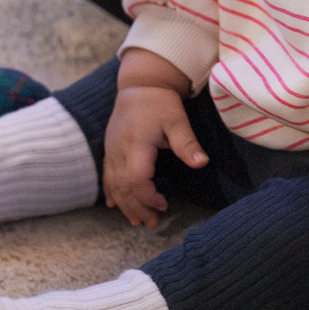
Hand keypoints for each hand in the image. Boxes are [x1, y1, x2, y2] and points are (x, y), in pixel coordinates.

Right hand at [102, 52, 208, 227]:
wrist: (139, 85)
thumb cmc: (159, 103)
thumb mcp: (177, 120)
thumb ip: (186, 143)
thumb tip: (202, 162)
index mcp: (136, 144)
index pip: (136, 180)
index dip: (148, 197)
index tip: (164, 204)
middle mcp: (119, 150)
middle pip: (123, 188)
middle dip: (138, 208)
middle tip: (153, 224)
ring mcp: (111, 151)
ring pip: (112, 185)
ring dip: (124, 205)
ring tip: (137, 221)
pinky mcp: (109, 150)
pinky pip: (106, 176)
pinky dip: (110, 193)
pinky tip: (113, 205)